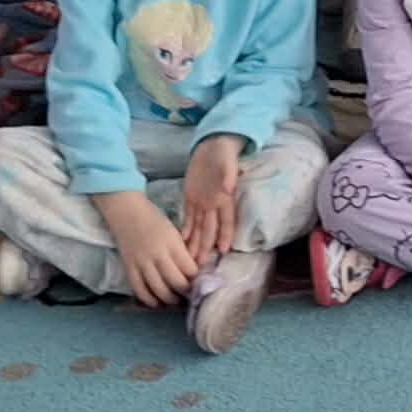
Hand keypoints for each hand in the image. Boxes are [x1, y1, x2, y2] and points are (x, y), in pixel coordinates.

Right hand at [100, 193, 200, 305]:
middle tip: (191, 296)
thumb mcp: (173, 231)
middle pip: (175, 281)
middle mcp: (157, 255)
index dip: (196, 279)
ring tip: (177, 301)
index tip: (200, 283)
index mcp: (172, 242)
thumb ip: (181, 250)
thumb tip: (191, 269)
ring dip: (169, 299)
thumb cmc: (153, 219)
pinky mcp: (129, 268)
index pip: (188, 267)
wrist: (127, 213)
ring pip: (158, 289)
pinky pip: (140, 290)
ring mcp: (142, 263)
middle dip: (185, 291)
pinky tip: (156, 303)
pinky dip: (149, 299)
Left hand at [180, 134, 242, 268]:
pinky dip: (186, 231)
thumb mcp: (227, 161)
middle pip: (210, 230)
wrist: (213, 145)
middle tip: (199, 266)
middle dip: (206, 247)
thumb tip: (229, 188)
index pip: (227, 221)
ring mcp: (203, 203)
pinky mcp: (191, 198)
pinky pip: (189, 219)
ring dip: (195, 244)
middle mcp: (214, 204)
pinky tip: (182, 243)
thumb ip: (229, 174)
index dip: (225, 235)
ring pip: (199, 228)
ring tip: (189, 261)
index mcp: (225, 197)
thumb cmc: (224, 152)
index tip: (222, 251)